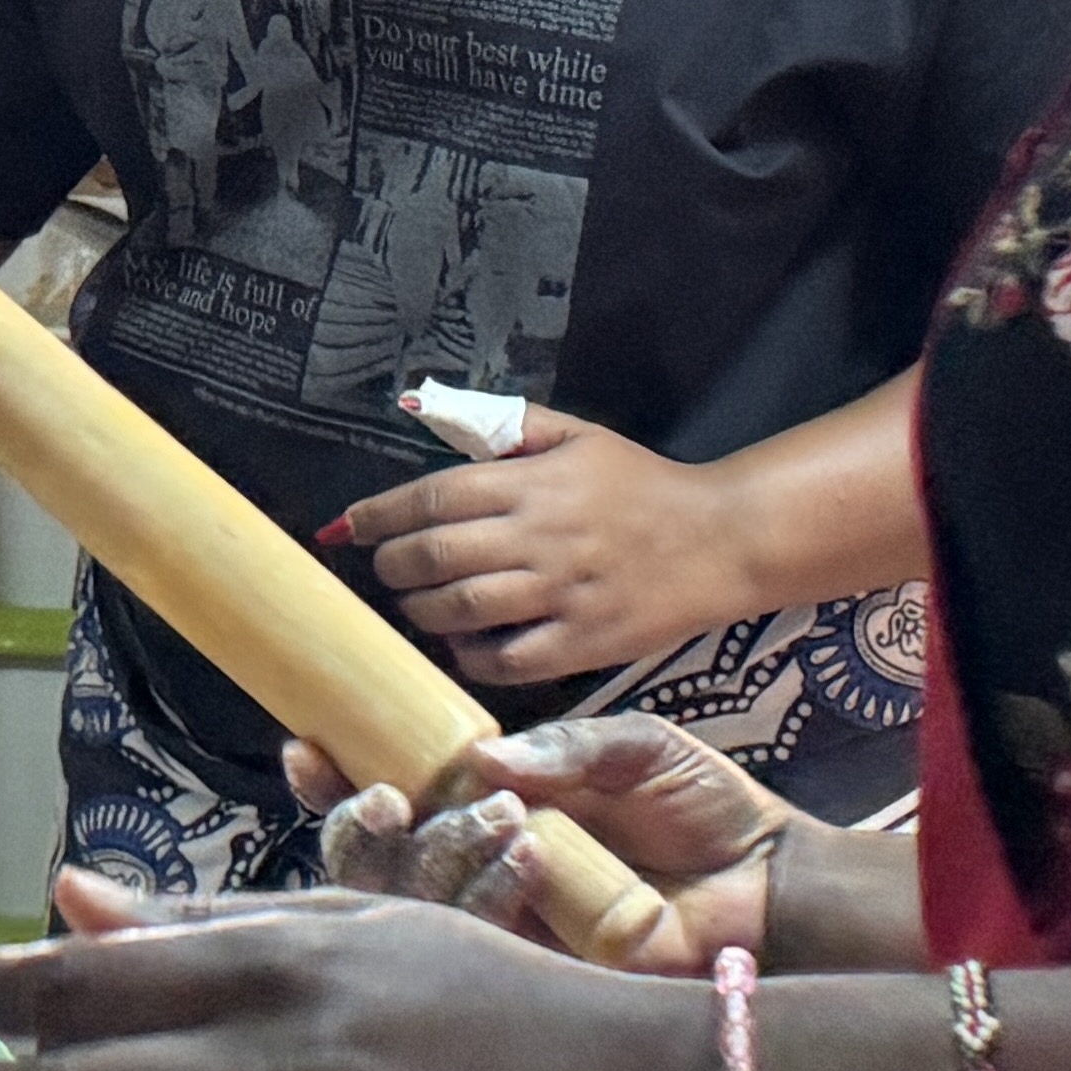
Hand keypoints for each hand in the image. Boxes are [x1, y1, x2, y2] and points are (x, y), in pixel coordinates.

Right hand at [287, 717, 790, 978]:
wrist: (769, 881)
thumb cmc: (700, 811)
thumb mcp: (633, 747)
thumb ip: (560, 746)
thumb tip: (474, 757)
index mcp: (488, 812)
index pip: (386, 805)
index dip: (334, 783)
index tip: (309, 748)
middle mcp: (478, 871)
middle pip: (370, 866)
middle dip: (358, 829)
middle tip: (388, 800)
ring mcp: (502, 927)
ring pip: (412, 907)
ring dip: (438, 853)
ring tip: (501, 813)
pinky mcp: (535, 972)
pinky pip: (478, 943)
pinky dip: (490, 890)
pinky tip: (528, 854)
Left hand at [333, 411, 761, 683]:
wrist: (720, 539)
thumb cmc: (641, 484)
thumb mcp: (578, 436)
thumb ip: (504, 426)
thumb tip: (425, 410)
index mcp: (535, 483)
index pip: (435, 496)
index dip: (380, 514)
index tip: (349, 526)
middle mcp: (541, 538)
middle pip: (437, 556)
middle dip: (393, 564)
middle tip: (385, 567)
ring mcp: (561, 595)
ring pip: (462, 610)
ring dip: (421, 609)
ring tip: (417, 603)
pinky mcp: (582, 644)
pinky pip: (506, 660)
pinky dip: (470, 655)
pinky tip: (464, 642)